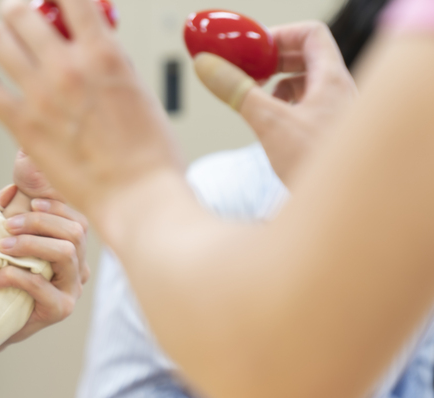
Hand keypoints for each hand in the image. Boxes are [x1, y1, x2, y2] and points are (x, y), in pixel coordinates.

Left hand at [0, 0, 183, 221]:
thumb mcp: (138, 90)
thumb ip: (109, 62)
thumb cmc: (149, 152)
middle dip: (19, 10)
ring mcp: (41, 95)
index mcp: (103, 53)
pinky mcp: (23, 126)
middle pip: (21, 12)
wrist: (137, 196)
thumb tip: (92, 46)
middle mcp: (68, 67)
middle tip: (20, 17)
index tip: (52, 0)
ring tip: (0, 42)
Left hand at [0, 188, 90, 361]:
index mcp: (74, 250)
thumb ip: (7, 212)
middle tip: (8, 226)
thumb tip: (9, 189)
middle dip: (40, 223)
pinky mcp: (60, 309)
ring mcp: (73, 289)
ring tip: (2, 248)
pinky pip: (41, 285)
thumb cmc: (3, 276)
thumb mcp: (5, 240)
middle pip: (75, 232)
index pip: (78, 220)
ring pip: (66, 253)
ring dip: (30, 244)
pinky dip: (14, 276)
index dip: (57, 207)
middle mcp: (79, 268)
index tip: (30, 202)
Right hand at [193, 21, 357, 186]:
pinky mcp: (329, 137)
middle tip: (248, 75)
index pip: (309, 34)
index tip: (251, 52)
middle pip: (307, 58)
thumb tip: (209, 66)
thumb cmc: (322, 166)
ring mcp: (337, 115)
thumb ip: (238, 91)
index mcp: (332, 79)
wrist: (343, 208)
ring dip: (278, 89)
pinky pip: (308, 110)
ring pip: (307, 86)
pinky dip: (286, 111)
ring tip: (259, 105)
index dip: (277, 37)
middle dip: (272, 64)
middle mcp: (339, 93)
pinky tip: (272, 131)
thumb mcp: (270, 123)